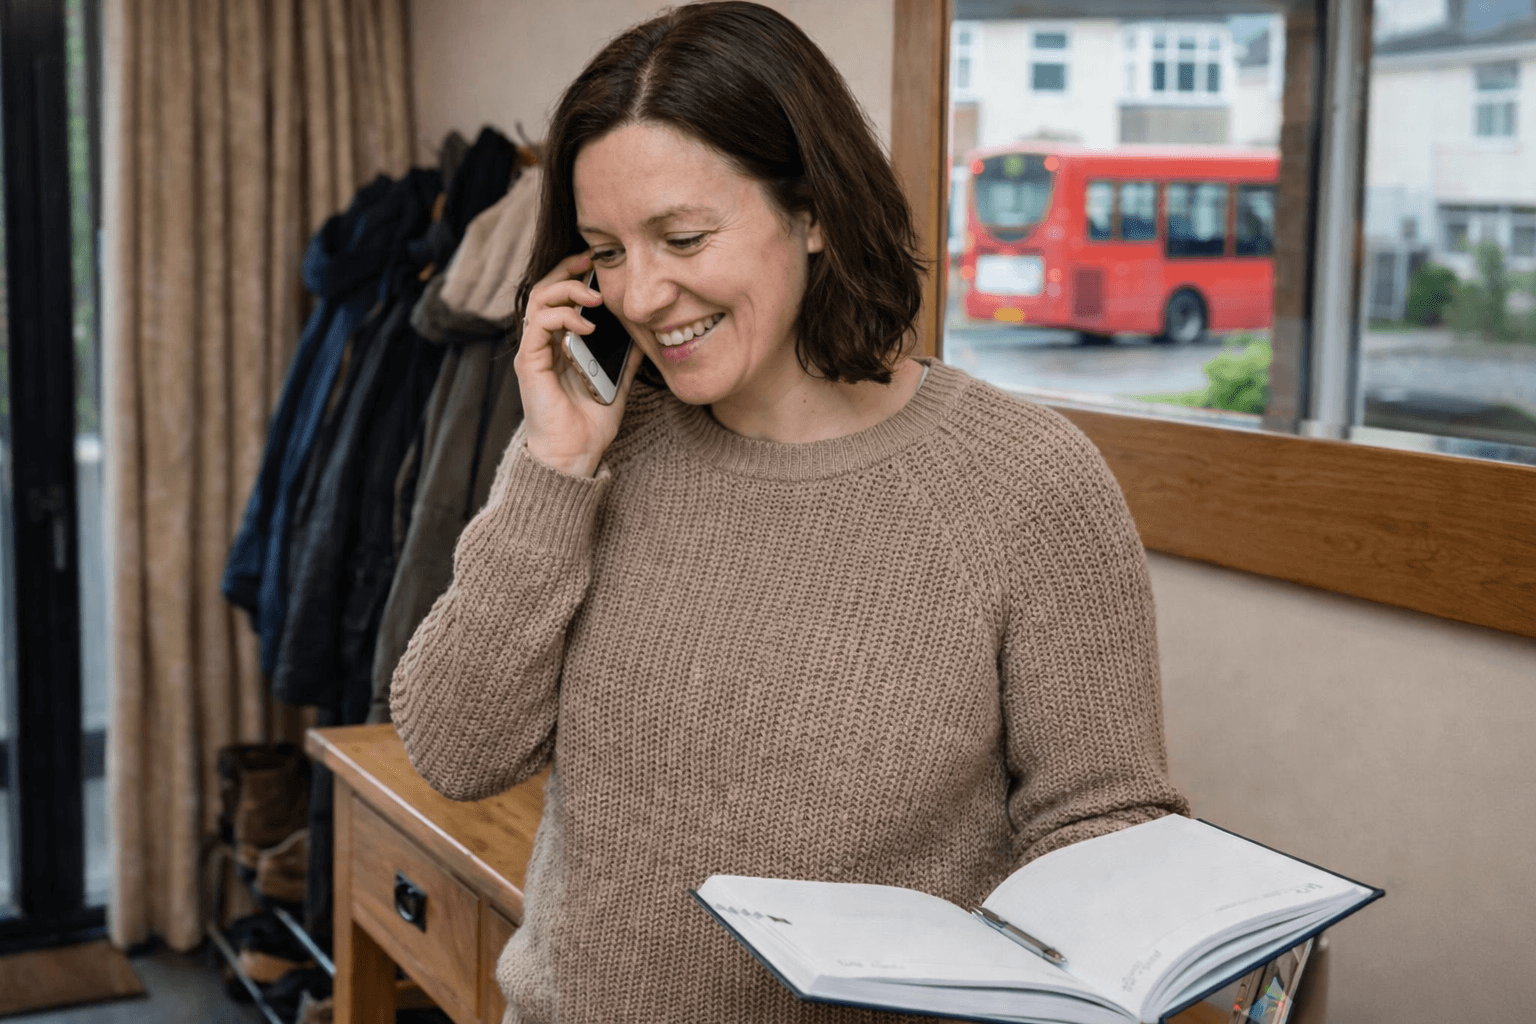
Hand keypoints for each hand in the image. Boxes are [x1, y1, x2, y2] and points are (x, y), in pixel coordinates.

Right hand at [514, 252, 643, 476]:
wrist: (575, 453)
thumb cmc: (590, 424)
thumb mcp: (617, 383)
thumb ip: (625, 359)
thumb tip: (643, 337)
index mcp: (559, 343)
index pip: (559, 296)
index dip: (574, 274)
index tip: (596, 262)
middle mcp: (543, 343)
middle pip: (545, 289)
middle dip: (567, 270)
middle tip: (591, 261)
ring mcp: (534, 351)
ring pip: (539, 300)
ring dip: (567, 290)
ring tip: (594, 296)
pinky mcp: (530, 362)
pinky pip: (539, 325)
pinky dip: (563, 317)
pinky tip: (587, 325)